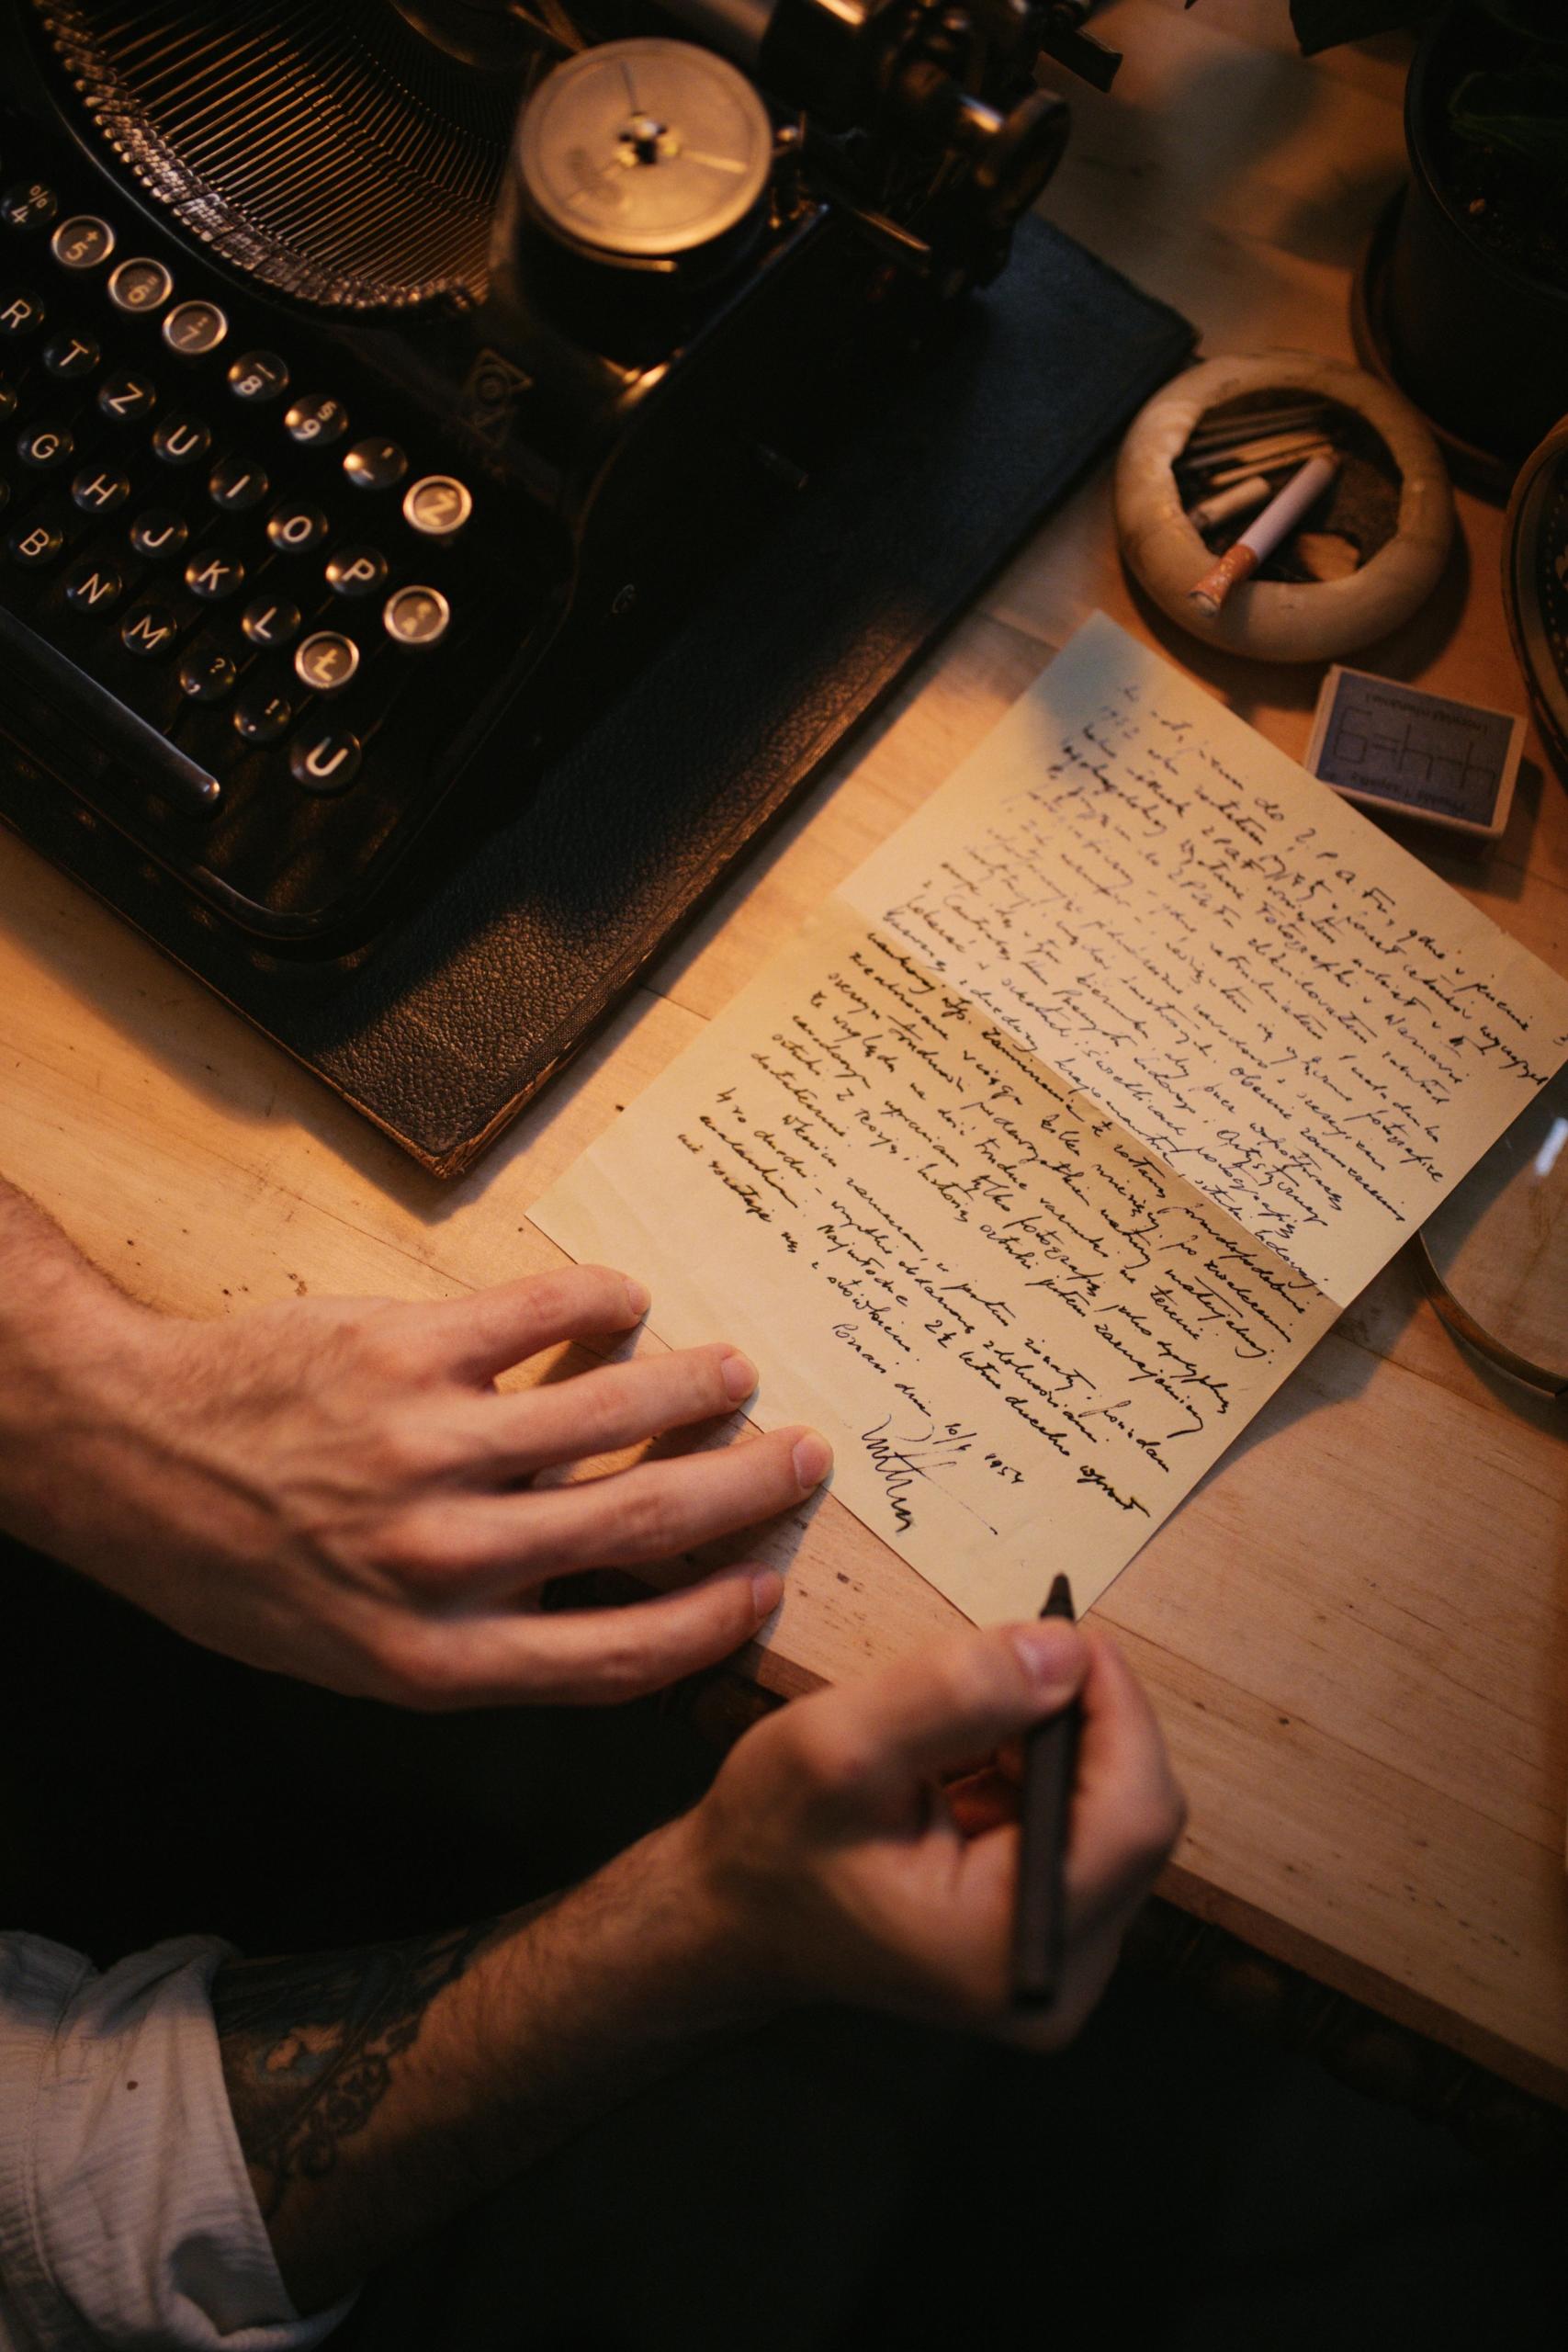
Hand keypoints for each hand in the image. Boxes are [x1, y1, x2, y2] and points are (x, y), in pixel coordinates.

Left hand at [3, 1259, 829, 1707]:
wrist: (129, 1457)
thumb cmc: (241, 1570)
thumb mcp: (352, 1653)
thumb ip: (479, 1640)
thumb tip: (606, 1597)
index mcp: (434, 1658)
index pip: (619, 1655)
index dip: (711, 1622)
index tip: (765, 1588)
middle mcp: (444, 1561)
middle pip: (641, 1524)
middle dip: (744, 1489)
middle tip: (802, 1457)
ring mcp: (429, 1448)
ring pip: (612, 1409)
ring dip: (695, 1386)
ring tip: (733, 1374)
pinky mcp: (406, 1349)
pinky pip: (543, 1316)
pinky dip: (603, 1305)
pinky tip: (626, 1305)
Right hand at [684, 1619, 1182, 2044]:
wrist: (735, 1914)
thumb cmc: (771, 1842)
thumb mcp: (839, 1745)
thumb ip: (955, 1693)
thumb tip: (1066, 1650)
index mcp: (1012, 1950)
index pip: (1134, 1817)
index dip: (1118, 1711)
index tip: (1066, 1634)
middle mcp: (1059, 1980)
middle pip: (1137, 1817)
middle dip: (1080, 1723)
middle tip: (1004, 1670)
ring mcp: (1059, 1965)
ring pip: (1114, 1815)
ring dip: (1056, 1745)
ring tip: (965, 1729)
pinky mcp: (1049, 1938)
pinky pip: (1083, 1830)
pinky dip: (1040, 1773)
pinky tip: (972, 1764)